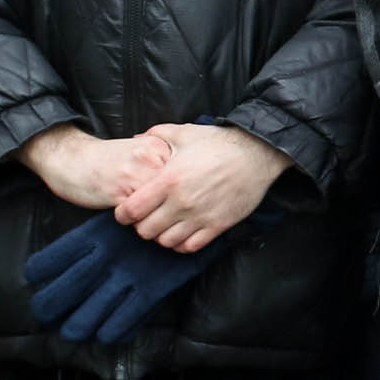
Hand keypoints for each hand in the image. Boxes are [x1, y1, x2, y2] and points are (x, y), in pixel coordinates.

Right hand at [18, 123, 173, 210]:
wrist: (71, 158)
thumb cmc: (108, 160)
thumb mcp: (141, 152)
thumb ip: (164, 164)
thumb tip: (190, 189)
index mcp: (159, 146)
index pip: (188, 175)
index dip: (186, 193)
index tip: (183, 201)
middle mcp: (151, 158)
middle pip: (178, 192)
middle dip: (176, 208)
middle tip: (170, 216)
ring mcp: (136, 175)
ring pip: (162, 206)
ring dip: (158, 218)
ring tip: (151, 219)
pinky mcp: (120, 193)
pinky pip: (140, 216)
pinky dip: (141, 222)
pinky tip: (134, 220)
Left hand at [115, 122, 293, 252]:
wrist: (256, 154)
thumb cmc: (219, 143)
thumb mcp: (184, 132)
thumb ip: (156, 134)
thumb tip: (135, 138)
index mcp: (169, 180)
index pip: (132, 210)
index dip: (123, 214)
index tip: (125, 211)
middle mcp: (182, 202)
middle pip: (145, 231)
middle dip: (141, 226)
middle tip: (146, 218)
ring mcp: (200, 216)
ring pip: (166, 242)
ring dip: (161, 236)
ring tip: (164, 226)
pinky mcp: (217, 225)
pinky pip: (190, 247)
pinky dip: (181, 244)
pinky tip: (182, 232)